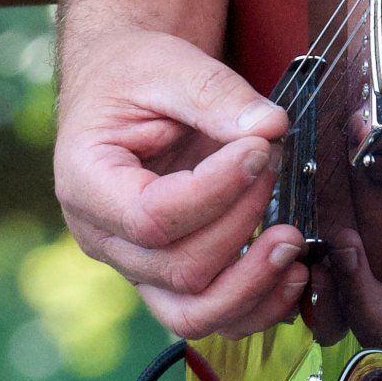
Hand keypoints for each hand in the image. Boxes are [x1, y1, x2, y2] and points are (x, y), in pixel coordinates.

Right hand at [54, 27, 306, 339]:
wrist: (122, 86)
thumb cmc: (134, 74)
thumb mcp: (169, 65)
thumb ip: (217, 94)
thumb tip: (271, 128)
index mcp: (87, 182)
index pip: (150, 218)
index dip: (214, 192)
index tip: (258, 149)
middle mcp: (104, 236)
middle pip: (177, 267)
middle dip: (240, 220)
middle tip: (273, 161)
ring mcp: (135, 264)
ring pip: (191, 313)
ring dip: (252, 285)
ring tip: (293, 242)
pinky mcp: (168, 273)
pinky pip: (209, 315)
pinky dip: (256, 306)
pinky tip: (294, 275)